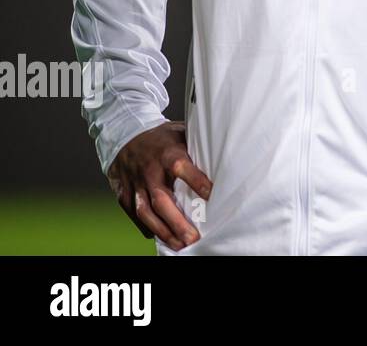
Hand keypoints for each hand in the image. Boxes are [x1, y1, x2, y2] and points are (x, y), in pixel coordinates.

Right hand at [107, 121, 211, 250]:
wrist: (125, 136)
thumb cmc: (162, 138)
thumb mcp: (181, 133)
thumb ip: (199, 146)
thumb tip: (229, 154)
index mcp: (167, 153)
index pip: (181, 167)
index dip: (196, 182)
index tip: (213, 196)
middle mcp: (149, 171)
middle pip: (161, 199)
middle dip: (177, 221)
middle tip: (193, 238)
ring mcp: (135, 184)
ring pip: (146, 212)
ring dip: (163, 231)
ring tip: (180, 245)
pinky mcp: (124, 194)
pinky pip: (135, 215)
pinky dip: (148, 228)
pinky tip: (162, 238)